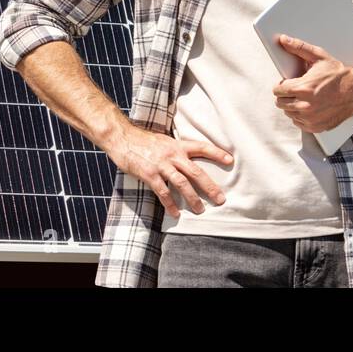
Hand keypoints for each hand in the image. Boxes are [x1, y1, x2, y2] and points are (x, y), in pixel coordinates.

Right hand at [107, 125, 232, 218]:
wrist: (122, 138)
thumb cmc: (142, 141)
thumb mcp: (163, 141)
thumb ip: (175, 150)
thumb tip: (186, 160)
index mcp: (177, 145)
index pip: (201, 147)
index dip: (216, 153)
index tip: (230, 160)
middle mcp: (172, 155)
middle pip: (196, 171)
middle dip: (209, 186)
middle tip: (220, 198)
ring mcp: (161, 165)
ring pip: (182, 183)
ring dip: (192, 198)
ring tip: (200, 209)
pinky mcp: (149, 174)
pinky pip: (163, 192)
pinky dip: (170, 203)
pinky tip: (176, 213)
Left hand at [272, 34, 352, 132]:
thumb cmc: (338, 75)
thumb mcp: (319, 57)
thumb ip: (299, 48)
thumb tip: (284, 40)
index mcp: (303, 88)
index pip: (277, 90)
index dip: (281, 85)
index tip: (287, 84)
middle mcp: (304, 105)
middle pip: (280, 103)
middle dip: (286, 95)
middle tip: (296, 90)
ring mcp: (310, 118)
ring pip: (289, 113)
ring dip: (293, 105)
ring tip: (305, 97)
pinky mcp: (315, 127)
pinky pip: (298, 123)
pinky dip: (301, 116)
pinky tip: (310, 107)